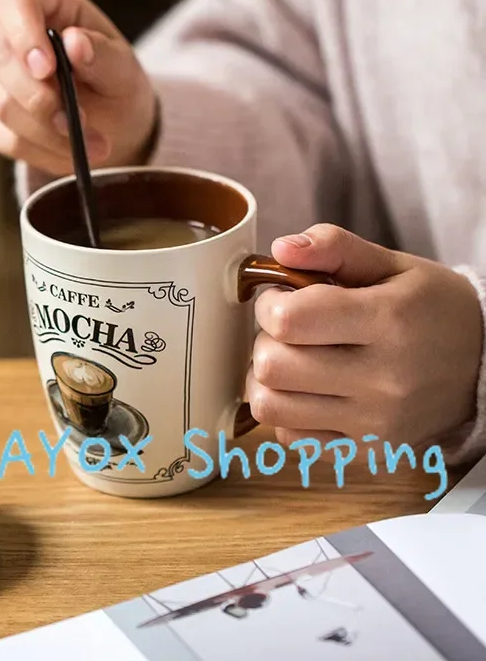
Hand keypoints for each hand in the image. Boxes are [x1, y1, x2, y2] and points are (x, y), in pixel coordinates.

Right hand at [0, 0, 156, 174]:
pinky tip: (69, 156)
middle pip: (0, 59)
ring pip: (1, 105)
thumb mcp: (125, 70)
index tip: (46, 68)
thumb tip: (75, 43)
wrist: (110, 124)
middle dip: (42, 100)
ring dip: (47, 133)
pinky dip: (39, 152)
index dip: (23, 32)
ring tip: (90, 146)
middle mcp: (5, 31)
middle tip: (81, 124)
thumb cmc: (116, 84)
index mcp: (44, 1)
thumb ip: (104, 56)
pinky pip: (1, 138)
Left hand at [247, 224, 482, 452]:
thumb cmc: (431, 310)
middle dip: (265, 339)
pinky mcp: (367, 451)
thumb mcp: (393, 265)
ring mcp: (374, 422)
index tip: (280, 298)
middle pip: (273, 365)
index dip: (269, 304)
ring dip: (265, 379)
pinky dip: (284, 412)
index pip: (289, 319)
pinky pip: (290, 437)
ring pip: (270, 405)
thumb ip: (334, 246)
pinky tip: (305, 391)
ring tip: (289, 359)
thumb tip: (280, 249)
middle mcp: (382, 378)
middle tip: (286, 330)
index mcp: (387, 320)